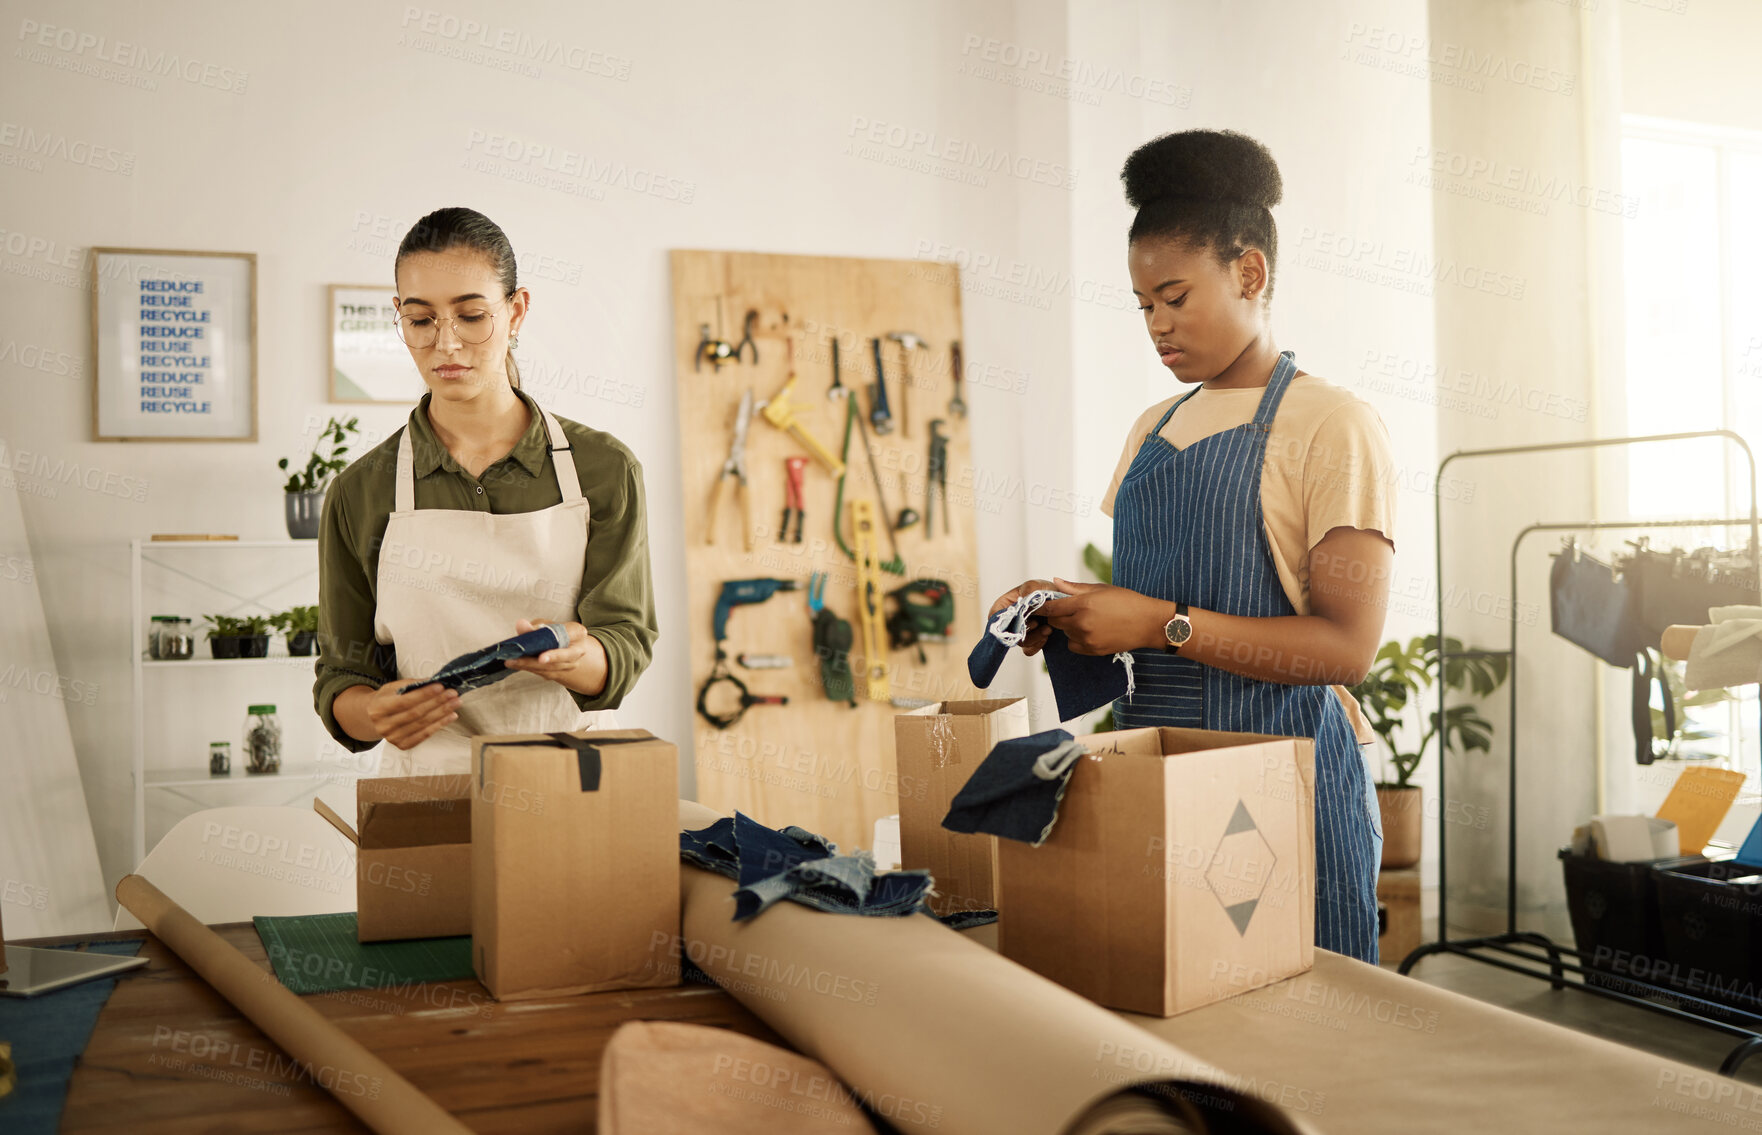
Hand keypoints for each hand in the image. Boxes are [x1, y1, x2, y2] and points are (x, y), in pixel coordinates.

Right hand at [366, 680, 459, 750]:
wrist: (373, 718)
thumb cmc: (386, 699)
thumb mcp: (392, 687)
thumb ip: (411, 684)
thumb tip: (433, 682)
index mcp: (378, 708)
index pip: (405, 701)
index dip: (424, 694)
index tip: (440, 686)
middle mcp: (384, 725)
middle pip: (416, 714)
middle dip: (437, 702)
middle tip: (453, 694)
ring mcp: (393, 738)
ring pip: (422, 724)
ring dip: (442, 713)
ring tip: (455, 703)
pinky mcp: (402, 745)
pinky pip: (424, 735)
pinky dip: (439, 725)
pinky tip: (450, 716)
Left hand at [503, 618, 601, 690]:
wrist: (564, 646)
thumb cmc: (555, 632)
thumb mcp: (545, 624)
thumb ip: (534, 626)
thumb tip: (521, 625)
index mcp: (577, 632)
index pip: (570, 638)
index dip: (557, 648)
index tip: (542, 657)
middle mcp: (578, 650)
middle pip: (560, 658)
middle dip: (539, 661)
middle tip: (519, 661)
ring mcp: (571, 664)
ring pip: (551, 668)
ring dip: (529, 665)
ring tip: (512, 661)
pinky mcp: (561, 673)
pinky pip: (545, 673)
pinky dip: (530, 668)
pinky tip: (516, 665)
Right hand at [988, 578, 1056, 654]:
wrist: (1060, 602)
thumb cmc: (1043, 590)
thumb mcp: (1036, 585)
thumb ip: (1029, 589)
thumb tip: (1025, 598)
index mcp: (1004, 606)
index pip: (994, 616)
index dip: (1003, 621)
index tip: (1018, 619)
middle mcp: (1009, 621)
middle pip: (1008, 633)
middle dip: (1024, 630)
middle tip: (1037, 623)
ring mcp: (1019, 633)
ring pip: (1019, 643)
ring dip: (1034, 637)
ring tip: (1047, 628)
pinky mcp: (1030, 642)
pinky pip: (1029, 650)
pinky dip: (1038, 645)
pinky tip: (1047, 635)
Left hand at [1037, 577, 1169, 655]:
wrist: (1149, 623)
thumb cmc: (1127, 601)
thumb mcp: (1101, 589)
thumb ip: (1075, 588)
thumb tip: (1055, 581)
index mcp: (1083, 603)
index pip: (1051, 607)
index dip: (1043, 606)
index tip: (1040, 605)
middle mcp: (1082, 622)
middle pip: (1055, 621)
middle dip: (1058, 615)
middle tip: (1070, 609)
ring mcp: (1087, 638)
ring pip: (1065, 633)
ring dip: (1069, 626)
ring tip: (1088, 619)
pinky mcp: (1093, 650)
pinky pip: (1073, 645)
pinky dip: (1077, 639)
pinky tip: (1091, 631)